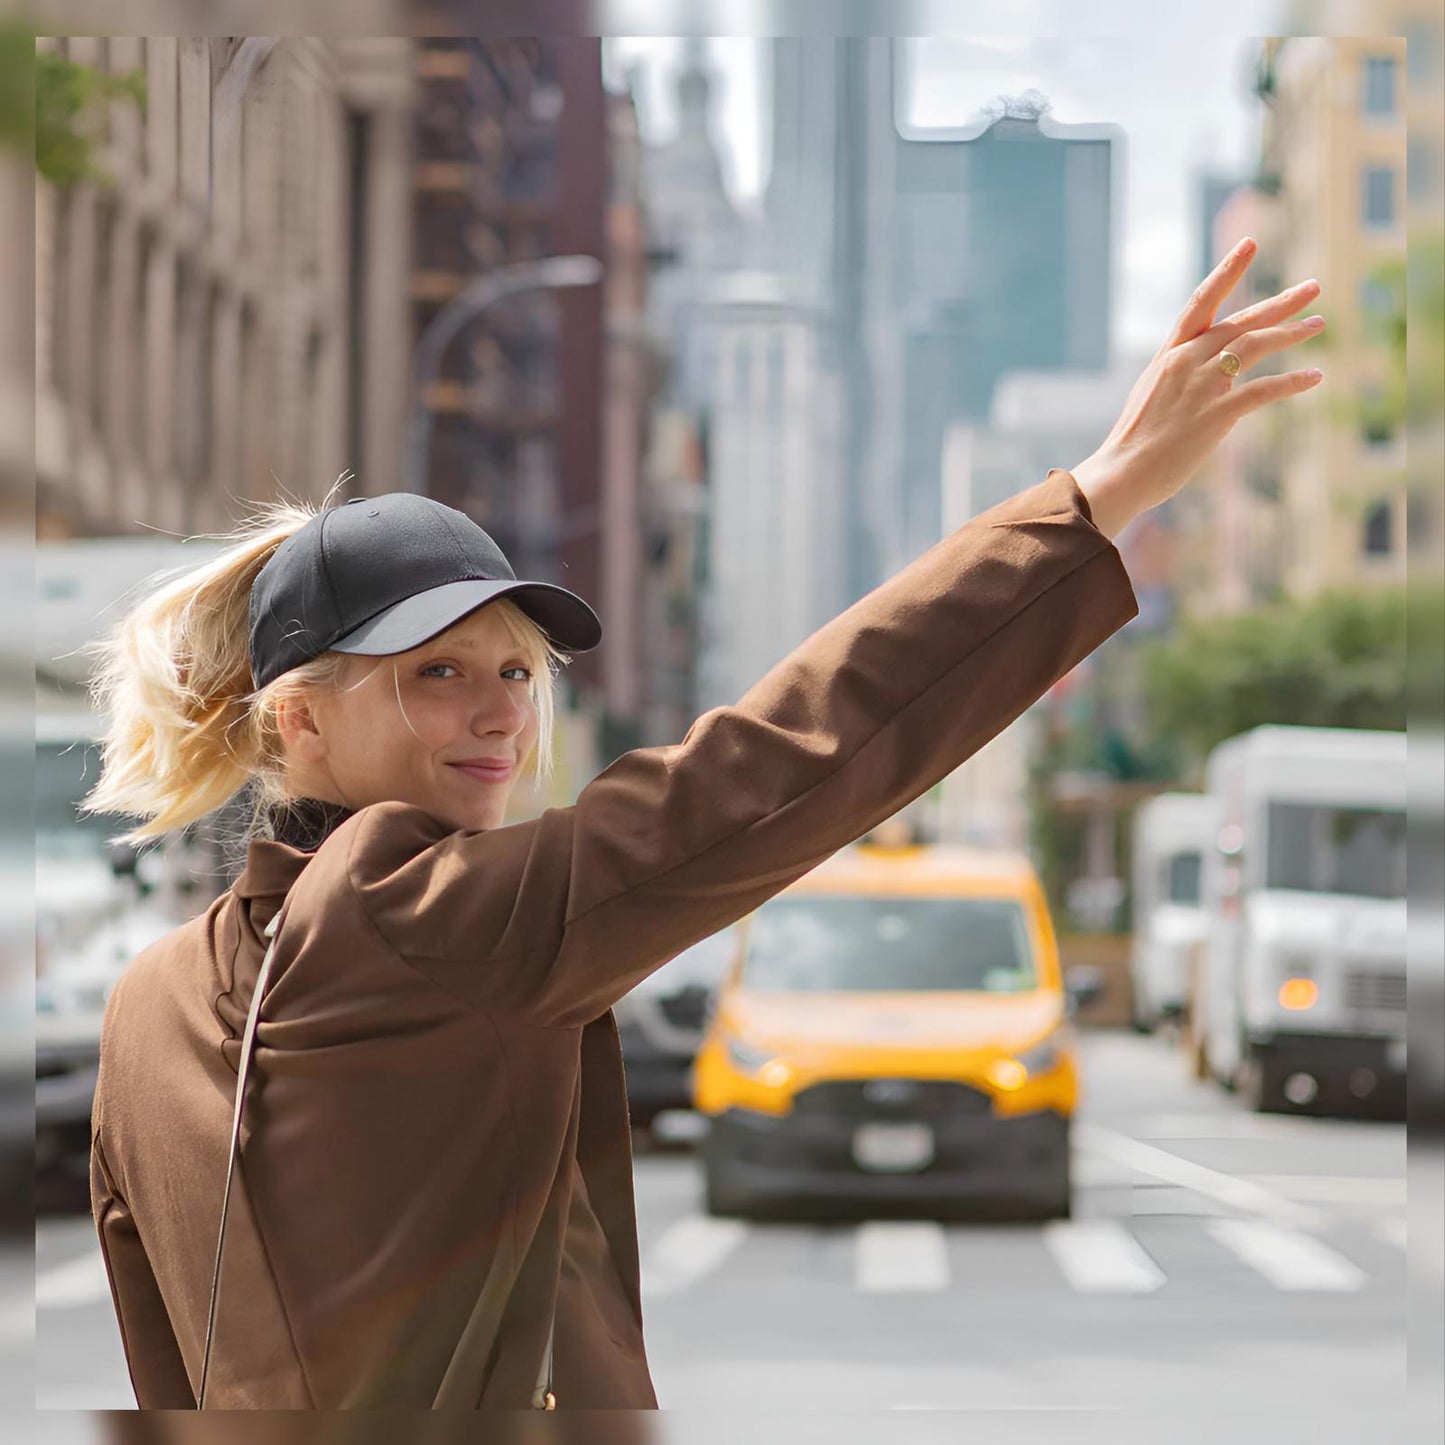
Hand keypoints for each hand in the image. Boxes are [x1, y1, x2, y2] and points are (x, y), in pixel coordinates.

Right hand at [1070, 237, 1324, 539]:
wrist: (1121, 472)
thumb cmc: (1134, 443)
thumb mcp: (1152, 396)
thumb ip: (1179, 376)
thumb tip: (1206, 373)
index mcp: (1168, 355)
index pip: (1201, 303)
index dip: (1227, 271)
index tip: (1249, 245)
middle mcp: (1186, 362)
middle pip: (1240, 321)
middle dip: (1279, 302)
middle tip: (1312, 287)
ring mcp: (1201, 386)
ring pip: (1254, 346)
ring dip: (1291, 333)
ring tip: (1319, 324)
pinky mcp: (1216, 413)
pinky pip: (1263, 390)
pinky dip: (1292, 382)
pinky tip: (1315, 377)